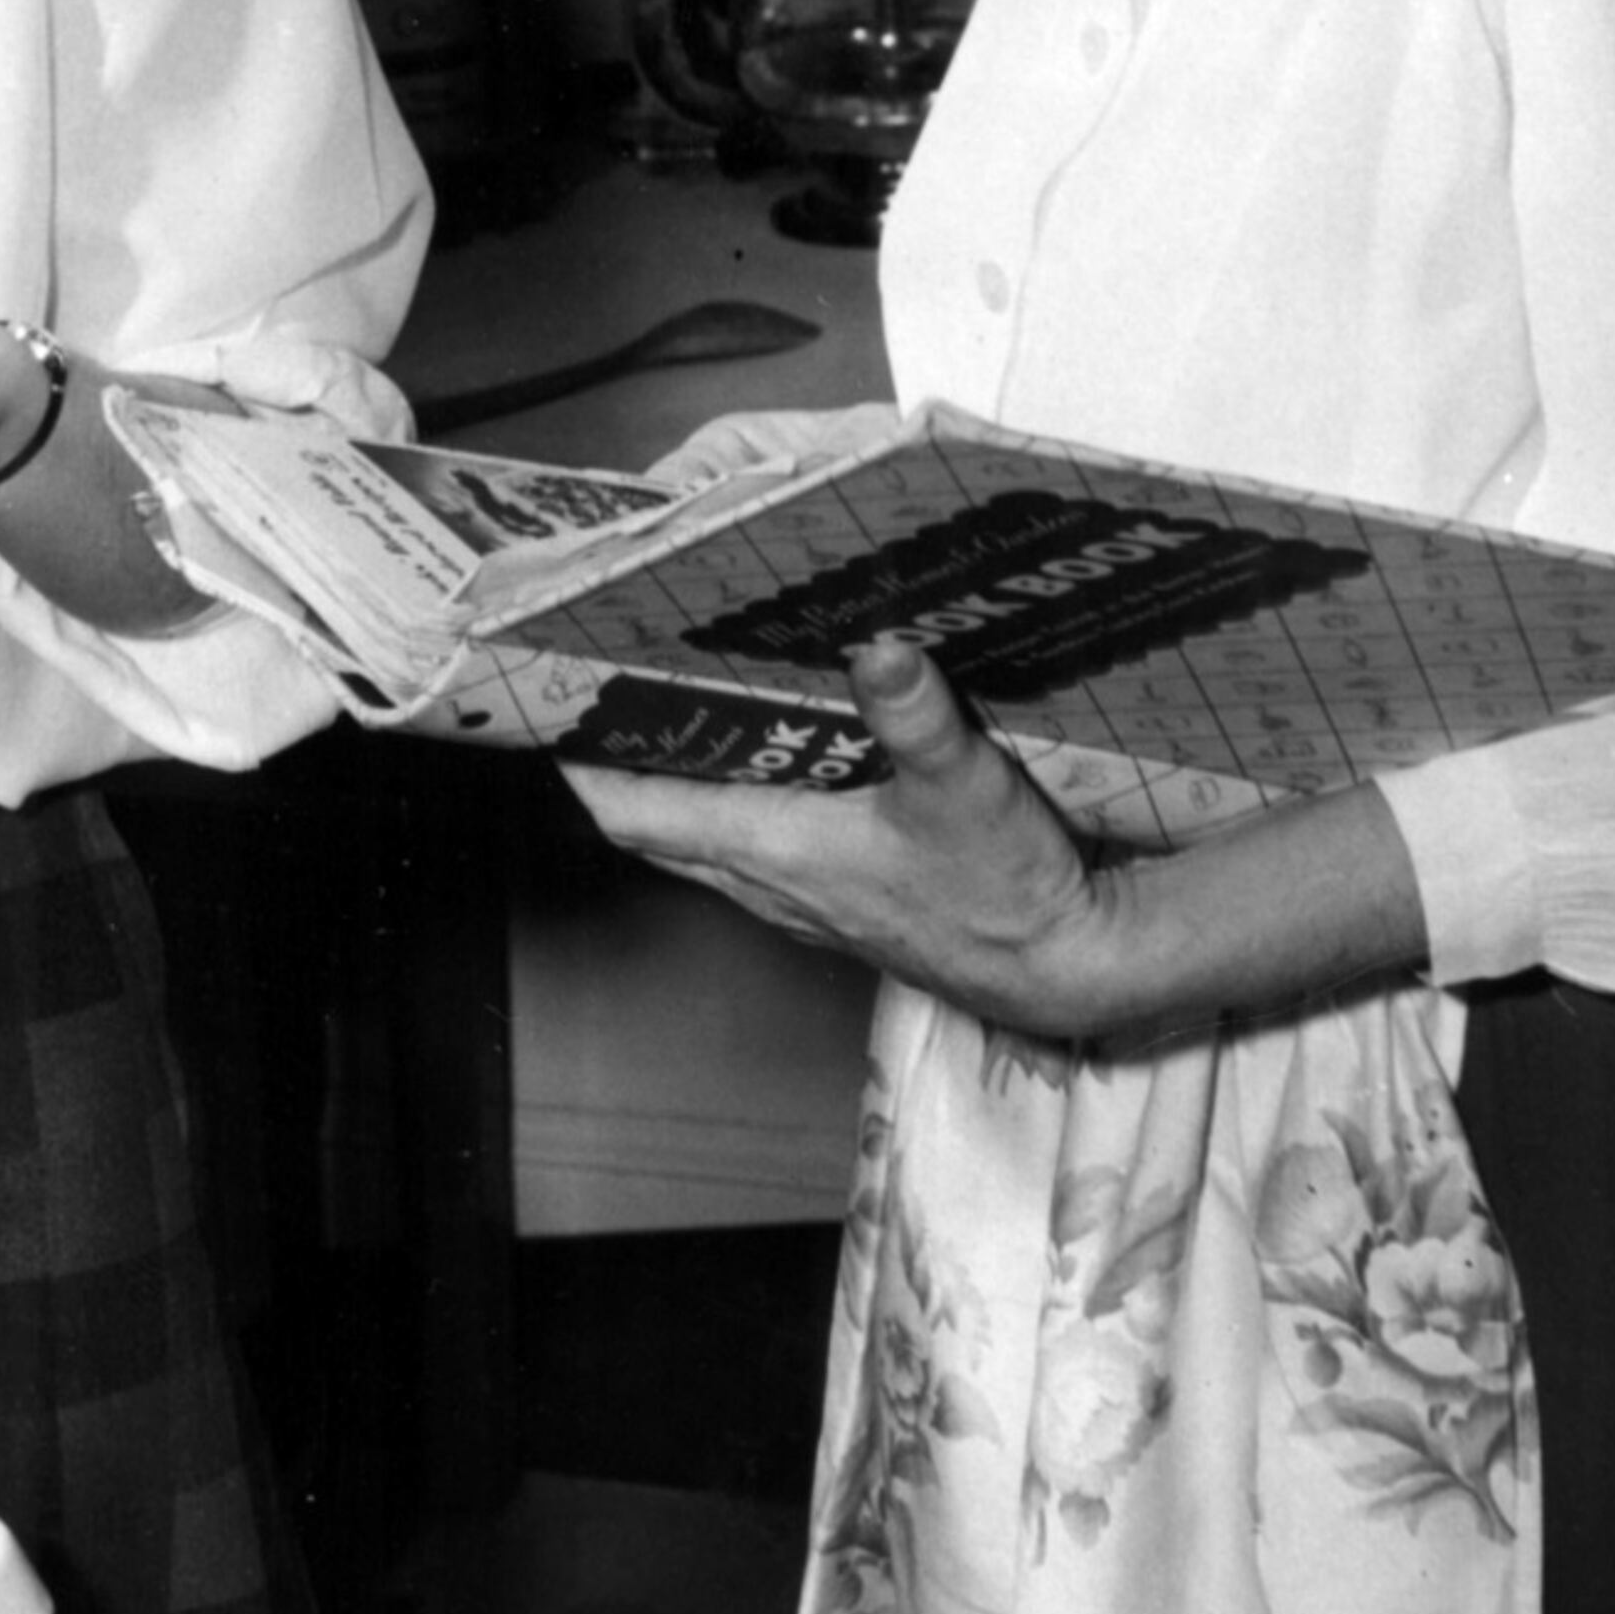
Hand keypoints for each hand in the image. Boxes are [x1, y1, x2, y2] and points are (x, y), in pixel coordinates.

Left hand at [567, 627, 1118, 1027]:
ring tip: (675, 707)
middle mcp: (771, 882)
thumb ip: (917, 715)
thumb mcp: (965, 789)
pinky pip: (756, 853)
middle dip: (625, 759)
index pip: (635, 812)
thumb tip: (877, 643)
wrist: (1065, 970)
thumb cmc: (1007, 894)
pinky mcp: (841, 904)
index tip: (549, 704)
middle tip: (606, 684)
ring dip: (681, 785)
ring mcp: (803, 901)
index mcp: (776, 849)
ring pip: (705, 841)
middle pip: (657, 824)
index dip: (582, 763)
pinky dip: (738, 807)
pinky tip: (774, 760)